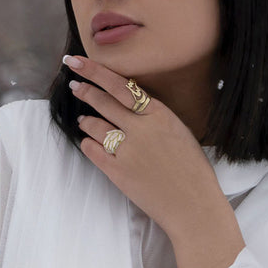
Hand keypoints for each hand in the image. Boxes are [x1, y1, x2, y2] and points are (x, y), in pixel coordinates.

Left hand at [63, 55, 244, 267]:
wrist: (193, 205)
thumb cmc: (192, 170)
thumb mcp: (180, 132)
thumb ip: (155, 117)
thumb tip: (130, 106)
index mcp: (160, 114)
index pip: (120, 85)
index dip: (95, 72)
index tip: (78, 63)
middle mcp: (141, 128)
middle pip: (102, 101)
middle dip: (84, 91)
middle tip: (74, 86)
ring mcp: (127, 150)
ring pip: (94, 125)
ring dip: (86, 121)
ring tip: (84, 120)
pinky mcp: (117, 172)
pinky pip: (92, 150)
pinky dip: (87, 143)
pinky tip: (89, 142)